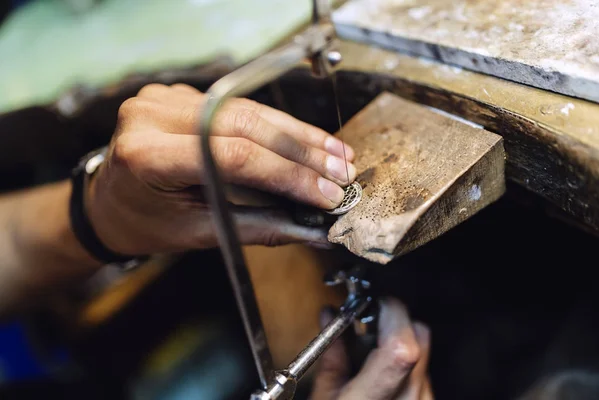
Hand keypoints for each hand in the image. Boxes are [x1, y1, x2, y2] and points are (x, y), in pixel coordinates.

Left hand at [87, 83, 356, 254]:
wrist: (109, 202)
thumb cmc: (145, 223)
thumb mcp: (197, 233)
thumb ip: (259, 227)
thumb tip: (314, 228)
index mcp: (145, 155)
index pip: (232, 157)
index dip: (287, 175)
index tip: (326, 194)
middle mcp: (151, 116)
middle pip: (244, 124)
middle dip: (300, 150)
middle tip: (340, 171)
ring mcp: (165, 99)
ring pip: (248, 109)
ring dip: (296, 134)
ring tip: (335, 155)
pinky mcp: (182, 95)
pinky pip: (239, 106)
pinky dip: (276, 126)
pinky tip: (307, 141)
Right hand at [310, 298, 432, 399]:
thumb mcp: (323, 396)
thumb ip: (331, 354)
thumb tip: (331, 315)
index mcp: (372, 399)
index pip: (402, 347)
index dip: (391, 312)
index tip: (375, 301)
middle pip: (419, 338)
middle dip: (395, 321)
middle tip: (369, 324)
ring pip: (424, 353)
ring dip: (399, 343)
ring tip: (372, 356)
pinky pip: (424, 373)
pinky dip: (405, 365)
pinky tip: (383, 376)